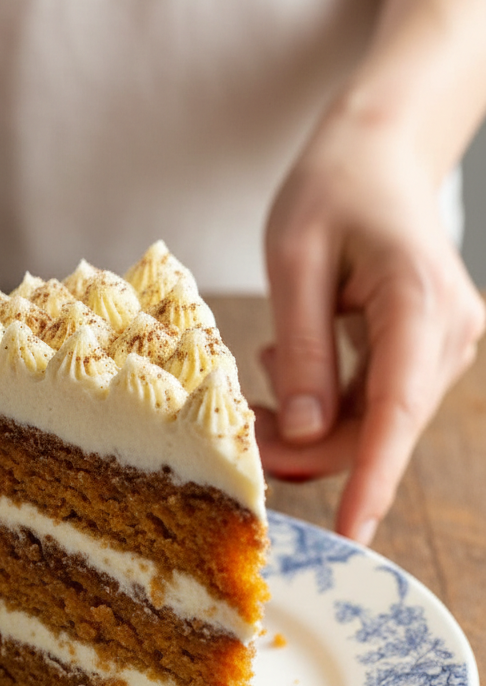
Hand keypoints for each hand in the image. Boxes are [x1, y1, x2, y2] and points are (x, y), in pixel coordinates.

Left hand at [257, 107, 484, 543]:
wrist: (380, 152)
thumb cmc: (333, 188)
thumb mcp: (295, 260)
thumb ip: (303, 349)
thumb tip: (300, 432)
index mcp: (418, 301)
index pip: (396, 409)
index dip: (373, 478)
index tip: (354, 533)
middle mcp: (447, 332)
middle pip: (378, 426)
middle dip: (306, 446)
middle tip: (239, 433)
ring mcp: (443, 345)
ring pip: (373, 422)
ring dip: (309, 424)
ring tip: (258, 374)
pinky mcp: (426, 352)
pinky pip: (374, 401)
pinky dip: (323, 402)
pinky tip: (287, 360)